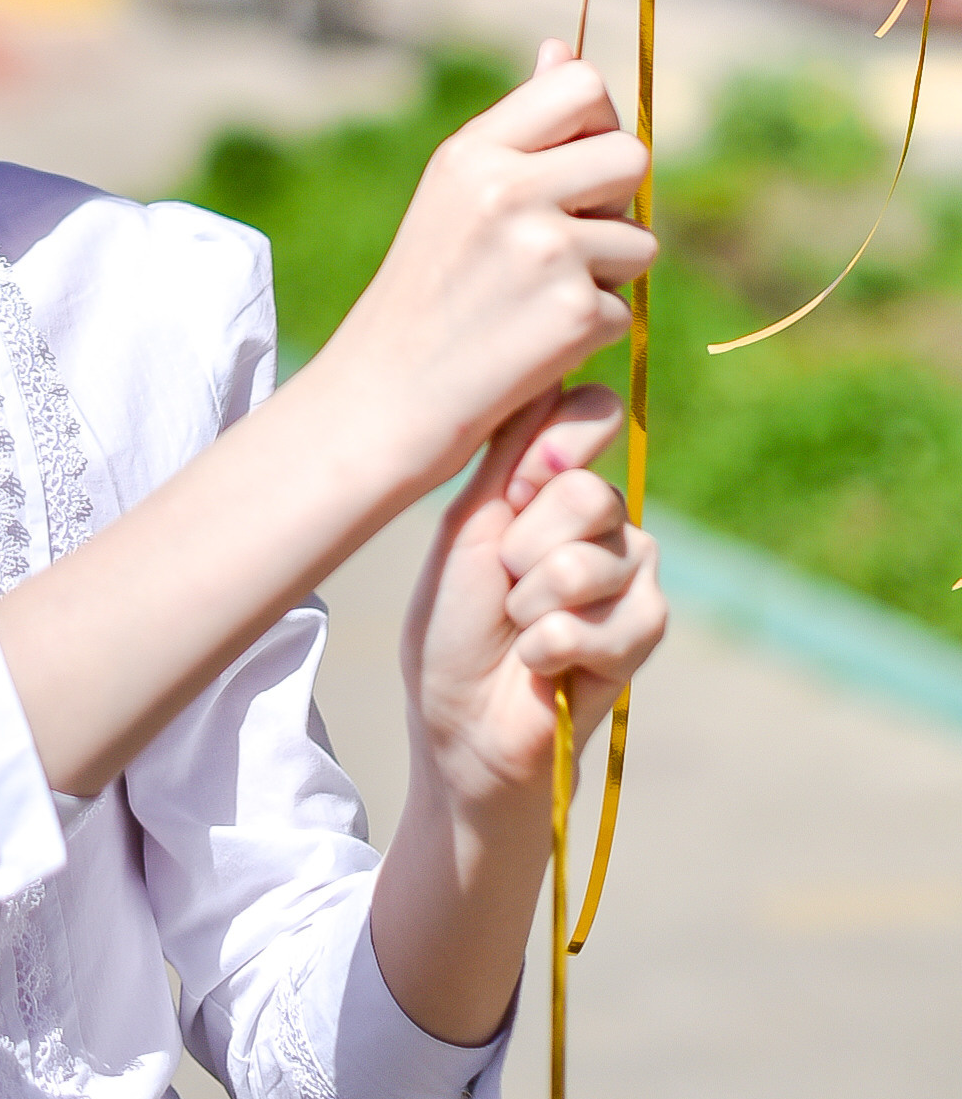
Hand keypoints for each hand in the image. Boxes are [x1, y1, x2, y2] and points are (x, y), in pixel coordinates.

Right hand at [313, 37, 653, 503]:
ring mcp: (543, 250)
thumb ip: (518, 130)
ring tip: (533, 305)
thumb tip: (562, 46)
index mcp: (472, 151)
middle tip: (561, 251)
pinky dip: (590, 337)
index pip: (582, 86)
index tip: (573, 173)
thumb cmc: (422, 296)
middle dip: (614, 207)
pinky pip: (626, 311)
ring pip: (640, 242)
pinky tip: (531, 350)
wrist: (379, 403)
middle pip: (631, 157)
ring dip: (606, 279)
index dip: (597, 125)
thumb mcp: (454, 195)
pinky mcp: (573, 315)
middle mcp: (507, 188)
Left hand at [400, 382, 667, 815]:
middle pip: (585, 491)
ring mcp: (632, 572)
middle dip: (522, 549)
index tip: (517, 488)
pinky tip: (544, 665)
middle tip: (502, 589)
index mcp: (550, 484)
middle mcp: (601, 518)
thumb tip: (544, 373)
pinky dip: (559, 646)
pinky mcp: (647, 629)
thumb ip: (509, 457)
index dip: (556, 443)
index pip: (589, 413)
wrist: (460, 725)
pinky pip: (618, 616)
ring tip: (519, 632)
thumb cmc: (451, 630)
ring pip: (596, 557)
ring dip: (535, 605)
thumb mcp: (467, 529)